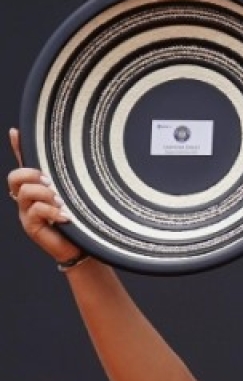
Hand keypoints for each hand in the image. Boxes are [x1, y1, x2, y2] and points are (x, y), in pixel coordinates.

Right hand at [7, 128, 80, 263]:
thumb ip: (76, 181)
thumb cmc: (83, 221)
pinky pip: (35, 210)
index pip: (23, 164)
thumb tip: (89, 157)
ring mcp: (27, 213)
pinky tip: (65, 217)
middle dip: (32, 175)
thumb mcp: (79, 196)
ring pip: (25, 192)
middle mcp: (28, 199)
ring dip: (45, 194)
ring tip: (62, 203)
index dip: (17, 148)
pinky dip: (51, 211)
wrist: (84, 249)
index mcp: (38, 188)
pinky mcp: (31, 227)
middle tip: (51, 183)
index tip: (16, 131)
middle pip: (15, 177)